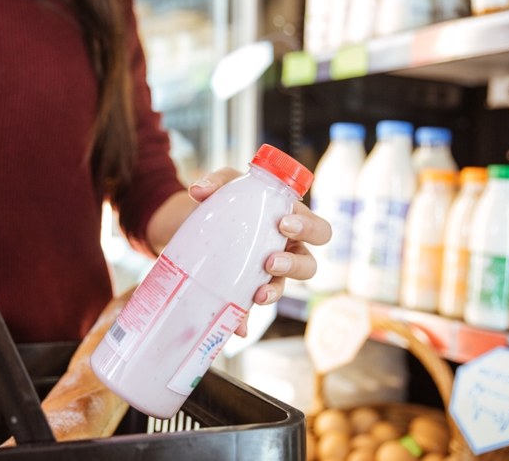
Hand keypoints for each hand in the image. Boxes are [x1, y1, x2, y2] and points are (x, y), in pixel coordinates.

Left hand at [189, 168, 331, 335]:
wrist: (190, 223)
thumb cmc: (223, 200)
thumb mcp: (223, 185)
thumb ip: (215, 182)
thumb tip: (198, 192)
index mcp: (291, 223)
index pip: (318, 230)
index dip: (309, 229)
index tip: (284, 224)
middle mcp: (286, 251)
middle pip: (310, 264)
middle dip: (295, 264)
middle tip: (270, 259)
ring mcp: (267, 274)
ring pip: (284, 288)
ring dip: (274, 291)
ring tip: (258, 292)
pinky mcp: (244, 290)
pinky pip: (251, 309)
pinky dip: (246, 318)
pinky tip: (238, 326)